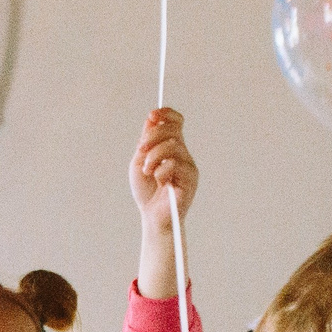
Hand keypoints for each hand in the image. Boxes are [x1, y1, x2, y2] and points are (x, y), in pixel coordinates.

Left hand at [129, 108, 197, 234]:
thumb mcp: (140, 162)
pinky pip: (174, 164)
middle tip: (141, 149)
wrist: (152, 217)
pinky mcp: (191, 179)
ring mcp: (189, 166)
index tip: (152, 115)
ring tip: (147, 171)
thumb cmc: (146, 191)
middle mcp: (183, 154)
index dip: (166, 114)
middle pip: (173, 130)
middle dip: (153, 135)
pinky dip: (160, 171)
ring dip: (153, 157)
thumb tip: (151, 118)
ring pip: (172, 146)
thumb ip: (146, 141)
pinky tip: (160, 182)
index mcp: (172, 147)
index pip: (176, 122)